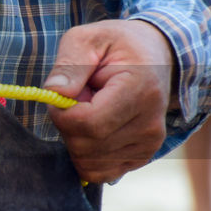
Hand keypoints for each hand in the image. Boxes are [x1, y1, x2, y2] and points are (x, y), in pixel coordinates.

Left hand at [43, 19, 175, 182]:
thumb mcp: (89, 38)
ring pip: (90, 163)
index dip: (62, 114)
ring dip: (77, 139)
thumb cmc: (116, 45)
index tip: (61, 96)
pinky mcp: (143, 157)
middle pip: (86, 146)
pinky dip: (86, 154)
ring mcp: (149, 144)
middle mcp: (150, 123)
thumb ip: (69, 64)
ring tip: (91, 109)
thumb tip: (55, 93)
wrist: (156, 56)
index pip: (89, 123)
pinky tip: (96, 128)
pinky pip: (99, 172)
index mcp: (140, 89)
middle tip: (77, 99)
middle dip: (67, 126)